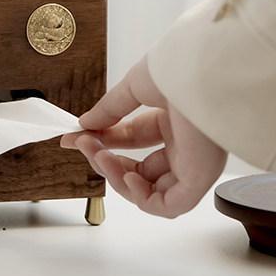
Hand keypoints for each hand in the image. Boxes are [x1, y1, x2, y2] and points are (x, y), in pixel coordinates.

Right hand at [60, 58, 226, 217]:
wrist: (201, 70)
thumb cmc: (175, 69)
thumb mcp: (132, 87)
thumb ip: (108, 110)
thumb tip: (84, 125)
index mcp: (174, 121)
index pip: (133, 140)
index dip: (102, 141)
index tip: (74, 139)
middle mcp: (185, 145)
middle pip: (140, 169)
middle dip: (107, 161)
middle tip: (85, 147)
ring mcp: (193, 164)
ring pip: (150, 191)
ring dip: (117, 178)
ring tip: (101, 157)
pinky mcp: (199, 180)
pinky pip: (168, 205)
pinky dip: (141, 198)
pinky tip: (126, 177)